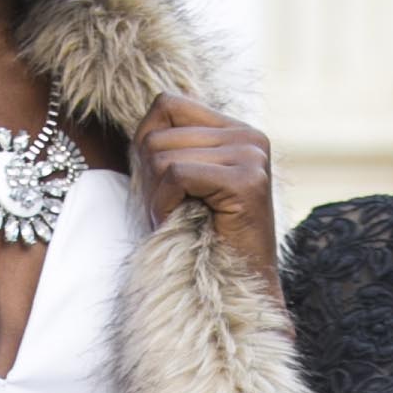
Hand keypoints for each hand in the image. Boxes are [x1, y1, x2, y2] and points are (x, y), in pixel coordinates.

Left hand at [132, 90, 281, 297]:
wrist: (238, 288)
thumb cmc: (201, 240)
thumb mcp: (182, 184)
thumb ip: (168, 147)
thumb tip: (140, 127)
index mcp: (236, 130)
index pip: (167, 104)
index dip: (147, 142)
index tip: (160, 184)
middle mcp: (249, 136)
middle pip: (159, 132)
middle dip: (149, 177)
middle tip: (168, 211)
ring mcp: (252, 156)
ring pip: (163, 154)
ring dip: (157, 195)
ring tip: (178, 219)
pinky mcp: (247, 181)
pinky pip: (177, 174)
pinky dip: (165, 203)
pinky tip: (180, 223)